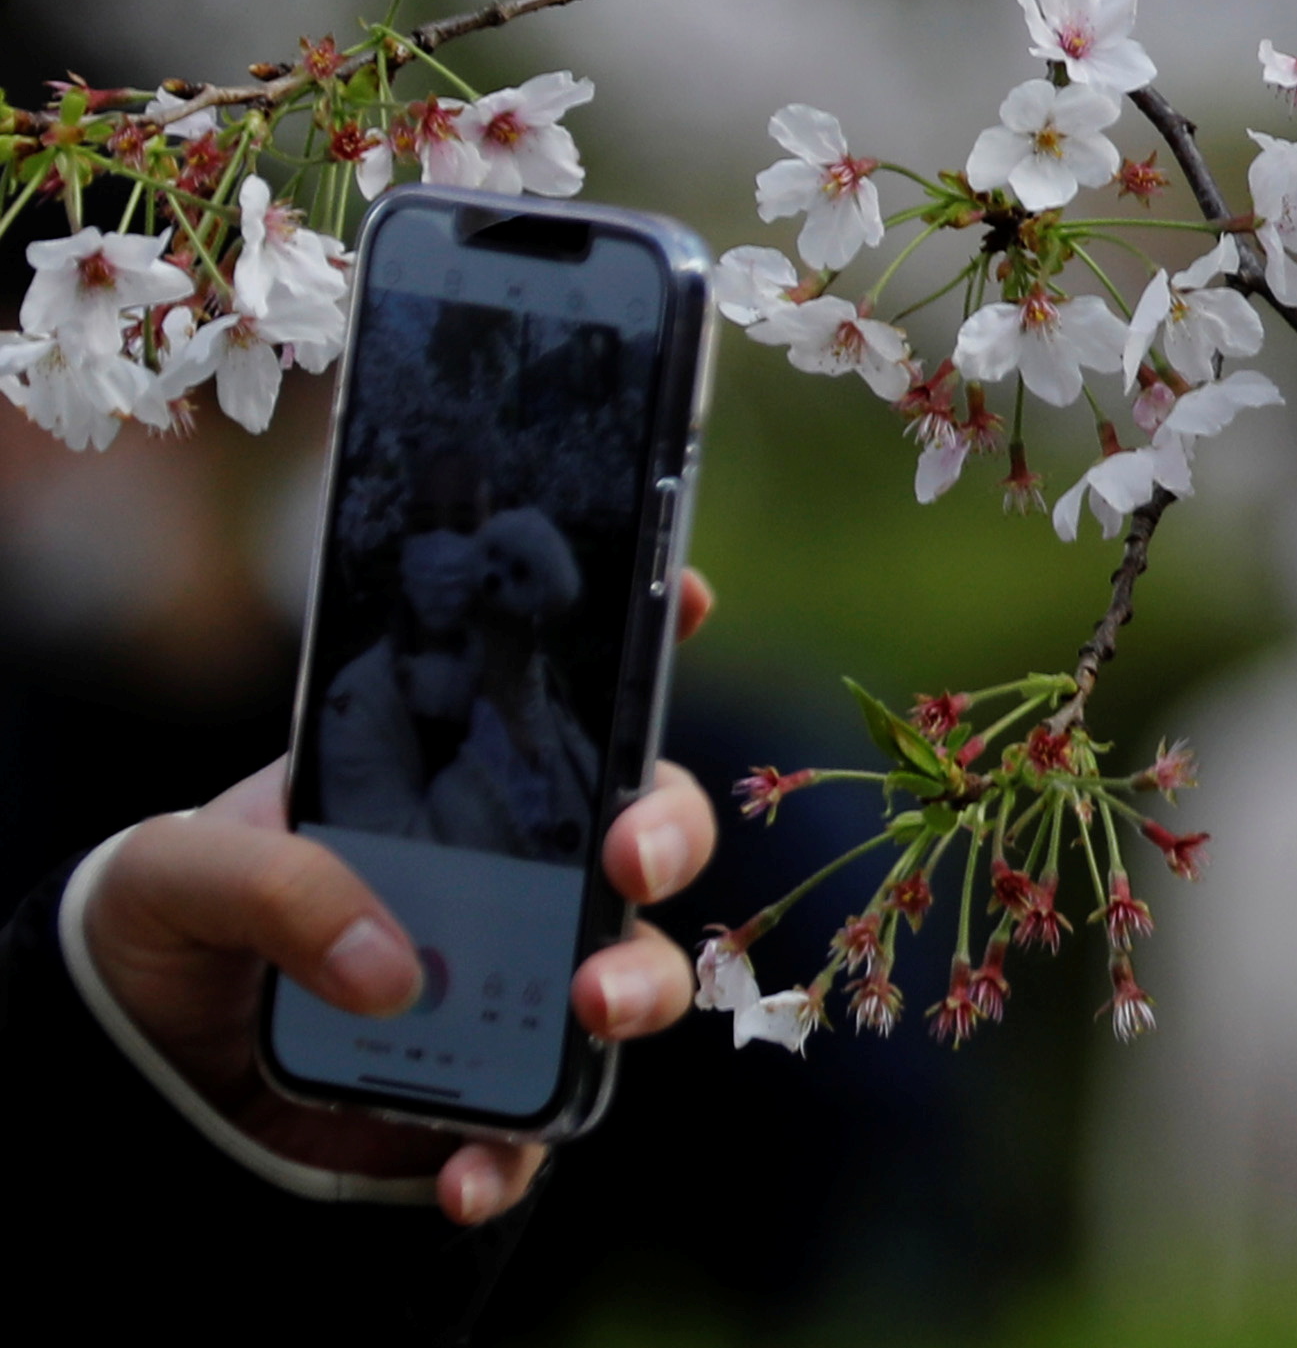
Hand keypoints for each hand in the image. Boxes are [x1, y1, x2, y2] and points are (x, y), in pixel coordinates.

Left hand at [79, 569, 719, 1225]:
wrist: (130, 1071)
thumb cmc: (163, 923)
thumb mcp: (173, 869)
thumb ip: (272, 884)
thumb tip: (391, 971)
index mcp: (448, 778)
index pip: (564, 695)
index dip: (642, 639)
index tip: (687, 597)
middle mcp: (511, 869)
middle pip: (644, 828)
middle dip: (669, 833)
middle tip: (632, 859)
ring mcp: (512, 979)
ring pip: (635, 967)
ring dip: (640, 983)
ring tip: (592, 1008)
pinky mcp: (488, 1090)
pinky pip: (540, 1123)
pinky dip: (515, 1155)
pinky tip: (464, 1177)